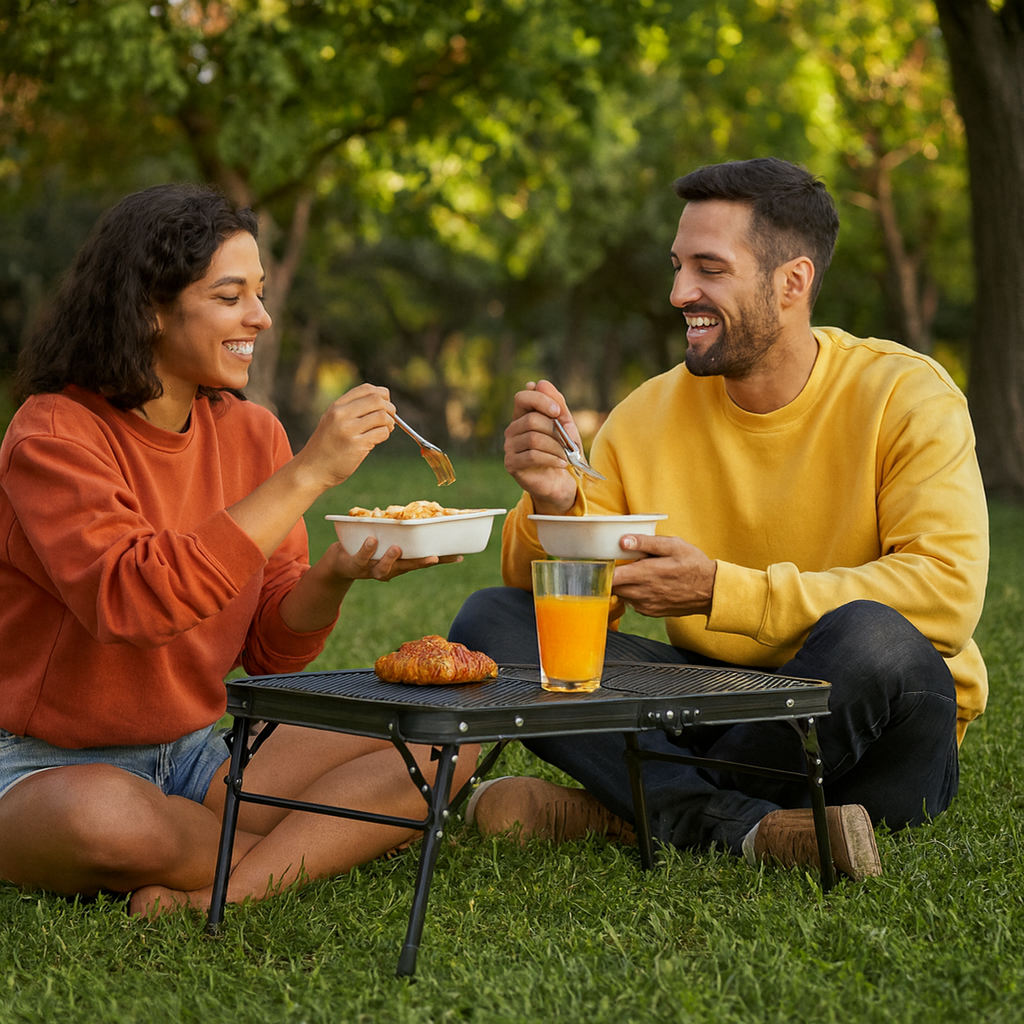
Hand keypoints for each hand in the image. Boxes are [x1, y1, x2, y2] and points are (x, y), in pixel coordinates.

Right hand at [294, 383, 395, 491]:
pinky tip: (377, 440)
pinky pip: (381, 433)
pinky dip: (385, 435)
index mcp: (336, 406)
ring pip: (382, 416)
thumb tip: (383, 403)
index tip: (385, 404)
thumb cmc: (325, 447)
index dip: (382, 395)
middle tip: (390, 419)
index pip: (366, 389)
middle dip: (390, 409)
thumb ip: (350, 411)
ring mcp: (348, 430)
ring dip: (390, 423)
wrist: (311, 470)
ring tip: (385, 430)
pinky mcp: (356, 445)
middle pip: (377, 400)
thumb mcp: (331, 422)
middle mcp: (341, 415)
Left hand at [320, 537, 463, 581]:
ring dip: (391, 558)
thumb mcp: (386, 538)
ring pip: (384, 568)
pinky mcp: (355, 564)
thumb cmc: (368, 547)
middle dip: (422, 562)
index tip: (459, 555)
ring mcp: (372, 569)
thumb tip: (422, 509)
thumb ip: (400, 530)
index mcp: (401, 563)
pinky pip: (362, 557)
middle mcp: (390, 569)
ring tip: (397, 548)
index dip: (443, 559)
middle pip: (409, 567)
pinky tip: (372, 540)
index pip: (424, 560)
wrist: (339, 563)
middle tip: (435, 557)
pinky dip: (368, 549)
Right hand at [504, 379, 582, 513]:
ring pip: (533, 438)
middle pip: (531, 420)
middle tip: (568, 441)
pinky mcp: (512, 464)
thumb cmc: (561, 451)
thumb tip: (539, 383)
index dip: (540, 400)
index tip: (558, 412)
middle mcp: (512, 429)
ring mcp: (510, 447)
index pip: (522, 397)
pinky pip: (532, 455)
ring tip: (566, 455)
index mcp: (523, 416)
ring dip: (556, 446)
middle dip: (555, 429)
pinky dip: (551, 458)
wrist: (559, 481)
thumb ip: (556, 405)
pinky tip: (561, 463)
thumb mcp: (564, 425)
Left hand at [612, 534, 716, 617]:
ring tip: (639, 573)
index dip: (603, 570)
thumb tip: (623, 541)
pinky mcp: (651, 612)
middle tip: (622, 564)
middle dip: (614, 576)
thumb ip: (646, 542)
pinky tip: (648, 585)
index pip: (611, 577)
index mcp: (645, 574)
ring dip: (625, 585)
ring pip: (622, 595)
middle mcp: (642, 592)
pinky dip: (635, 594)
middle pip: (613, 587)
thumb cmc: (693, 565)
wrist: (711, 591)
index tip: (604, 562)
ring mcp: (646, 605)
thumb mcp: (673, 546)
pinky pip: (633, 603)